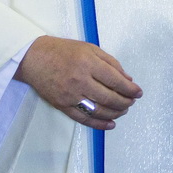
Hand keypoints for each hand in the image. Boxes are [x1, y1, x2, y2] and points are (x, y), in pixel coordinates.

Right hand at [16, 36, 141, 130]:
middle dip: (125, 102)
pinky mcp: (62, 106)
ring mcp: (70, 95)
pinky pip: (83, 119)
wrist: (33, 58)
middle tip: (132, 101)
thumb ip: (110, 62)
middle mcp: (80, 81)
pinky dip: (99, 124)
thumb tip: (127, 79)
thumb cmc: (63, 50)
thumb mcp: (89, 48)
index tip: (138, 92)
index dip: (130, 89)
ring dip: (116, 113)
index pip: (116, 81)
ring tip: (123, 110)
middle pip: (110, 98)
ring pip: (99, 110)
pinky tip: (110, 123)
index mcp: (88, 63)